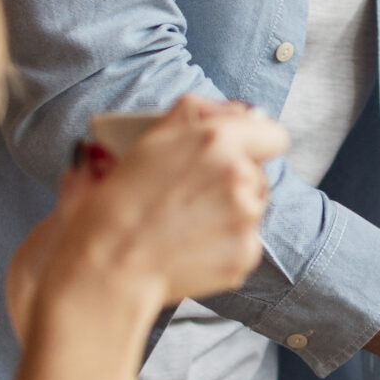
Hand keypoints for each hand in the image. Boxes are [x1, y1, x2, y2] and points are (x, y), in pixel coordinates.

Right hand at [27, 96, 286, 334]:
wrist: (108, 270)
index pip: (271, 133)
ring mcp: (246, 218)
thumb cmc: (116, 205)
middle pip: (257, 172)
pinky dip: (224, 243)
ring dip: (229, 211)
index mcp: (216, 140)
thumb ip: (195, 113)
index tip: (236, 152)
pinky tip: (189, 246)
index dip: (253, 142)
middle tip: (190, 194)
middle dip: (232, 180)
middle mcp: (239, 175)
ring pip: (252, 206)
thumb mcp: (148, 140)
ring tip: (185, 222)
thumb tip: (234, 110)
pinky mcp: (246, 253)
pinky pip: (245, 240)